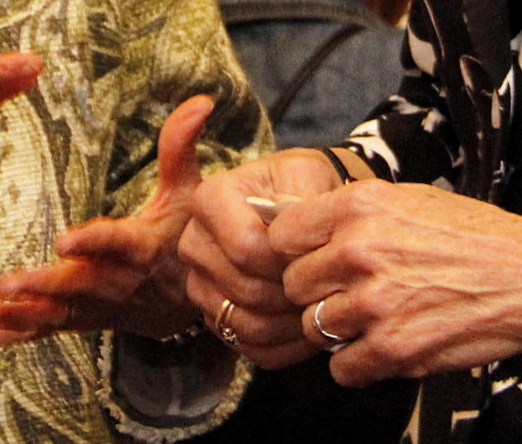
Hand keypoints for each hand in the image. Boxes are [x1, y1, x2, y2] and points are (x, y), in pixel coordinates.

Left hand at [0, 93, 215, 348]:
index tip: (64, 240)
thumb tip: (200, 100)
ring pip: (57, 314)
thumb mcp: (189, 190)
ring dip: (21, 315)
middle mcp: (116, 282)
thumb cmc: (185, 234)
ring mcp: (97, 307)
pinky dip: (11, 337)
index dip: (92, 242)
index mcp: (140, 246)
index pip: (115, 243)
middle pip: (78, 285)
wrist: (192, 299)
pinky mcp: (81, 321)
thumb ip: (180, 146)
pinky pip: (44, 332)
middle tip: (9, 281)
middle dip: (44, 286)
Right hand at [177, 148, 355, 366]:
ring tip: (321, 310)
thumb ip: (303, 201)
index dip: (287, 261)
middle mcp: (194, 241)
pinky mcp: (213, 315)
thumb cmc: (302, 186)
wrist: (297, 208)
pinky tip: (309, 329)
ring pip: (245, 324)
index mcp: (210, 198)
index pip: (246, 247)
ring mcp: (199, 283)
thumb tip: (300, 242)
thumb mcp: (307, 173)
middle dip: (292, 295)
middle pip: (246, 289)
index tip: (317, 257)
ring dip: (290, 325)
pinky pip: (247, 347)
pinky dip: (283, 346)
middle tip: (327, 290)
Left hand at [272, 181, 521, 384]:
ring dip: (338, 331)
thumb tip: (302, 227)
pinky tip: (383, 346)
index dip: (293, 253)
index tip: (310, 262)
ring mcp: (375, 302)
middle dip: (317, 294)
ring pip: (315, 327)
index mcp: (359, 205)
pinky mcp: (394, 348)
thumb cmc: (475, 236)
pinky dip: (357, 364)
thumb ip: (354, 214)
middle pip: (294, 286)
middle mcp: (359, 250)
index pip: (281, 235)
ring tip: (372, 320)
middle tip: (349, 295)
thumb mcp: (409, 199)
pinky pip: (341, 368)